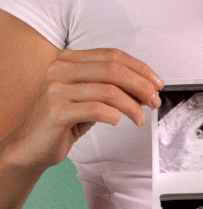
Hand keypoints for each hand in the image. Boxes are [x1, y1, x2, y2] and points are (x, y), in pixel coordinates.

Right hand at [5, 48, 163, 170]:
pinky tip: (118, 121)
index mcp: (69, 60)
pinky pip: (96, 110)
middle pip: (113, 70)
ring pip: (108, 91)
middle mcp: (61, 69)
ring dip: (132, 106)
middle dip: (141, 86)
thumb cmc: (63, 121)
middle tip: (154, 101)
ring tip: (140, 119)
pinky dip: (114, 116)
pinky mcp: (57, 111)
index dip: (139, 68)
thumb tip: (144, 91)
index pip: (112, 56)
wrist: (33, 144)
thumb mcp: (88, 99)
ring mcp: (57, 89)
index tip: (156, 83)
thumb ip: (111, 90)